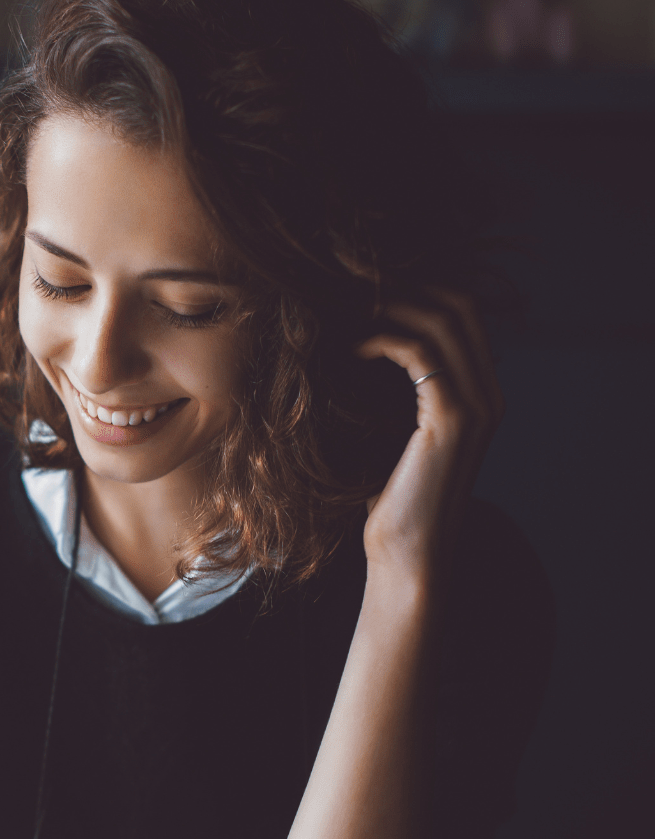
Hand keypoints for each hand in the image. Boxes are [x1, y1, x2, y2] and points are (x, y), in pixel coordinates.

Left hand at [354, 291, 502, 578]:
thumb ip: (394, 395)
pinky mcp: (451, 418)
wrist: (406, 552)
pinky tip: (352, 346)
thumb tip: (351, 350)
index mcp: (482, 394)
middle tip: (356, 288)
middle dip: (408, 286)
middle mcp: (490, 394)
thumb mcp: (394, 434)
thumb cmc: (390, 497)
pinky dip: (383, 338)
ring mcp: (477, 405)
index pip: (465, 314)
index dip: (420, 290)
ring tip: (348, 309)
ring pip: (445, 321)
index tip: (367, 288)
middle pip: (462, 305)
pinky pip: (420, 354)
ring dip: (392, 306)